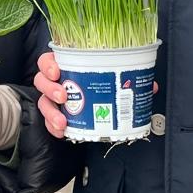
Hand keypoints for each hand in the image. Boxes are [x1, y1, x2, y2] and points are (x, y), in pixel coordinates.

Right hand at [36, 50, 158, 137]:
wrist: (97, 108)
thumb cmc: (101, 86)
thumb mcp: (114, 81)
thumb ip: (130, 81)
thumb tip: (150, 86)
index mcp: (66, 66)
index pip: (48, 60)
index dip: (48, 64)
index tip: (57, 71)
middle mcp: (56, 82)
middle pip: (41, 80)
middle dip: (50, 88)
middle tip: (63, 96)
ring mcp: (53, 100)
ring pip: (43, 102)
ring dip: (51, 111)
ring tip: (62, 120)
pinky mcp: (54, 116)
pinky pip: (47, 122)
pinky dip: (53, 127)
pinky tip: (62, 131)